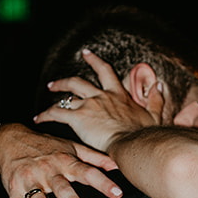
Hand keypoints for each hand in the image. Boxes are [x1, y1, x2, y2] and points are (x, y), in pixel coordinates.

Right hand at [0, 128, 122, 197]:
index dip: (103, 182)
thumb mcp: (70, 146)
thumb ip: (94, 157)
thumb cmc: (45, 145)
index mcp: (65, 161)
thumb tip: (117, 165)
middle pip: (63, 190)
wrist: (9, 139)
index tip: (117, 193)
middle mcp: (48, 171)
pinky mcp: (14, 188)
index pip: (88, 172)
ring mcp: (30, 180)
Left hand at [34, 48, 160, 153]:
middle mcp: (102, 96)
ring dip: (56, 91)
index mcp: (118, 95)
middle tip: (56, 81)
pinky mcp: (79, 118)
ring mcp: (89, 106)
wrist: (135, 143)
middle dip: (66, 79)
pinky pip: (57, 113)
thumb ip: (156, 99)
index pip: (105, 72)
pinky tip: (38, 118)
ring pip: (66, 94)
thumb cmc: (146, 134)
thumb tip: (159, 85)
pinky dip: (45, 114)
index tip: (86, 53)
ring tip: (49, 92)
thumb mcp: (154, 115)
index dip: (94, 62)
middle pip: (79, 81)